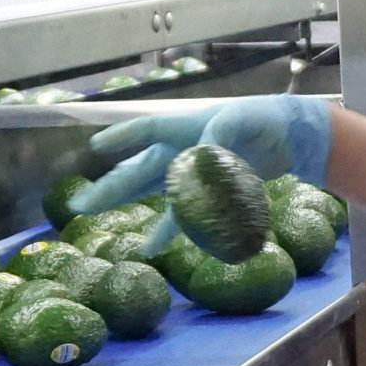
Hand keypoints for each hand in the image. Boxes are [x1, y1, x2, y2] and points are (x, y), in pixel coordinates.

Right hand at [68, 95, 333, 253]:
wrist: (287, 137)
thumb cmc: (261, 118)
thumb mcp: (240, 120)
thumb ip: (215, 138)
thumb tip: (195, 160)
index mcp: (185, 125)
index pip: (148, 130)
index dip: (123, 138)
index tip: (98, 149)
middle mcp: (181, 150)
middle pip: (139, 170)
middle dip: (110, 187)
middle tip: (78, 205)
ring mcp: (192, 173)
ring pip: (151, 191)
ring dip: (124, 204)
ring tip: (95, 218)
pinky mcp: (208, 194)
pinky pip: (182, 214)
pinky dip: (167, 229)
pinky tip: (150, 247)